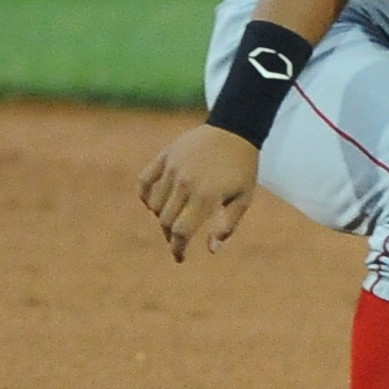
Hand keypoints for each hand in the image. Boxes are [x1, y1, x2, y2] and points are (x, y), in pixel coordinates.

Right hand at [136, 124, 260, 262]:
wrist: (234, 130)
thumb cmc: (243, 168)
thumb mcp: (243, 198)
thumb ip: (227, 225)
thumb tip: (211, 250)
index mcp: (206, 196)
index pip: (182, 231)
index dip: (178, 248)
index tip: (180, 258)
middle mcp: (185, 183)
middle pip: (165, 220)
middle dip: (170, 236)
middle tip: (178, 241)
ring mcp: (172, 168)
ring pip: (154, 204)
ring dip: (160, 217)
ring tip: (173, 221)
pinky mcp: (164, 157)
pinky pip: (145, 181)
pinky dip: (146, 195)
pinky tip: (154, 203)